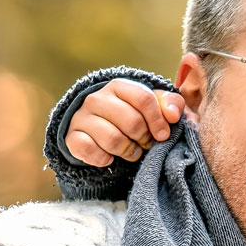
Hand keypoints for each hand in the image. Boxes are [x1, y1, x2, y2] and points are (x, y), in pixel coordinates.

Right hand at [65, 79, 183, 165]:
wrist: (94, 128)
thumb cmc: (131, 115)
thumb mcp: (152, 106)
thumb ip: (170, 104)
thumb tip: (173, 115)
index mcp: (119, 86)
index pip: (144, 99)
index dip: (158, 120)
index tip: (163, 135)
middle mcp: (96, 98)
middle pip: (132, 122)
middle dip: (144, 138)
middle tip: (145, 144)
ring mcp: (81, 117)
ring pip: (113, 140)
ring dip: (128, 151)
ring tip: (131, 151)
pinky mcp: (72, 137)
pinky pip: (91, 151)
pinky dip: (105, 159)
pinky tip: (110, 157)